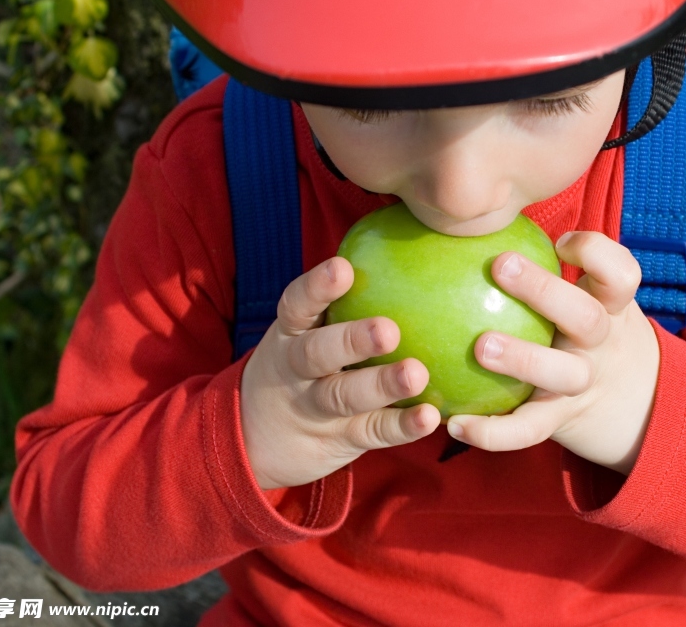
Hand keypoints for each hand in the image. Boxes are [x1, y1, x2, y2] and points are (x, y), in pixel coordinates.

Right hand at [240, 257, 439, 489]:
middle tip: (388, 330)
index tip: (342, 268)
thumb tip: (408, 246)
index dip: (317, 287)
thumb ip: (343, 300)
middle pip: (317, 354)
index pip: (296, 305)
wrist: (255, 439)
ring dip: (381, 385)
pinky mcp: (340, 438)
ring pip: (344, 395)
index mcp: (290, 334)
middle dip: (350, 340)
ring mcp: (316, 407)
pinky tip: (430, 416)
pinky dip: (401, 426)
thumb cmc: (303, 365)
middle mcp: (297, 369)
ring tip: (415, 373)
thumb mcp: (306, 331)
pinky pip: (372, 432)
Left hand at [446, 231, 659, 474]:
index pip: (619, 273)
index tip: (560, 241)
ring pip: (561, 374)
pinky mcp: (558, 420)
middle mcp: (600, 344)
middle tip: (499, 265)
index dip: (595, 253)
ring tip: (480, 347)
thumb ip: (546, 265)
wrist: (633, 403)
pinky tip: (453, 424)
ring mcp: (582, 384)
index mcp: (608, 306)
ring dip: (524, 358)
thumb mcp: (587, 296)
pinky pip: (527, 430)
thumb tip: (461, 218)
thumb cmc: (584, 329)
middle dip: (546, 291)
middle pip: (586, 317)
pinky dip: (492, 432)